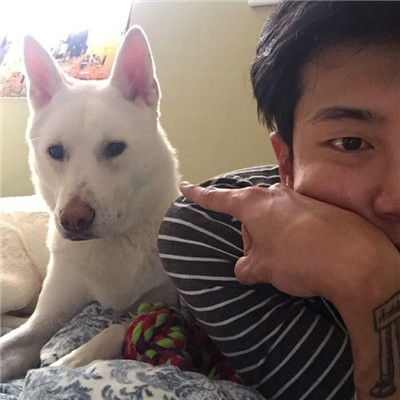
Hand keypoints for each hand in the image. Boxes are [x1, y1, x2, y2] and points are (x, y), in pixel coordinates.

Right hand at [180, 182, 394, 301]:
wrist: (356, 262)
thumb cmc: (298, 260)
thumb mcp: (263, 268)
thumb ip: (246, 267)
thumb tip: (244, 269)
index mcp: (254, 205)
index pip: (219, 199)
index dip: (200, 195)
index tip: (186, 187)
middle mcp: (276, 195)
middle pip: (249, 213)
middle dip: (249, 236)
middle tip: (259, 261)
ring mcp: (300, 198)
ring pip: (273, 218)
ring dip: (270, 237)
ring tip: (285, 262)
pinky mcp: (320, 208)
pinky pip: (295, 221)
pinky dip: (292, 236)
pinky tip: (304, 253)